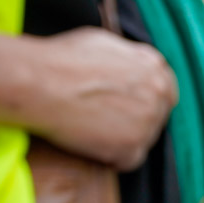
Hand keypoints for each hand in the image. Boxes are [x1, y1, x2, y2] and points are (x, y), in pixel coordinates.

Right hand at [0, 28, 178, 170]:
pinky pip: (129, 160)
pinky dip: (113, 159)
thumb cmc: (62, 60)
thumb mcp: (104, 42)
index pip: (163, 88)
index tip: (127, 106)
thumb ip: (127, 57)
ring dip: (123, 139)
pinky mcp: (132, 147)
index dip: (144, 98)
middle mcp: (159, 92)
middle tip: (107, 123)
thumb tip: (126, 64)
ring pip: (144, 138)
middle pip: (157, 114)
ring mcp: (149, 121)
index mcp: (154, 65)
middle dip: (135, 119)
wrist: (40, 84)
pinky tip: (92, 149)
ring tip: (92, 133)